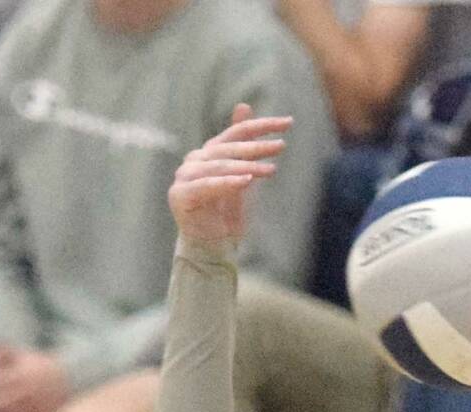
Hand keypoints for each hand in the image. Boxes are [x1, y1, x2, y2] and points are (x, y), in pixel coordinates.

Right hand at [168, 104, 290, 248]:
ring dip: (246, 167)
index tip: (289, 122)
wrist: (213, 246)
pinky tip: (246, 182)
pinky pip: (206, 186)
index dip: (261, 125)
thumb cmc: (228, 213)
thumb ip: (244, 147)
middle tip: (281, 146)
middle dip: (256, 146)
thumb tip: (243, 105)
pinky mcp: (181, 196)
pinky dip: (226, 183)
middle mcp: (195, 160)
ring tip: (271, 170)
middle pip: (227, 148)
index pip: (236, 133)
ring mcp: (184, 177)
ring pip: (218, 166)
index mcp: (210, 153)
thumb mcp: (243, 176)